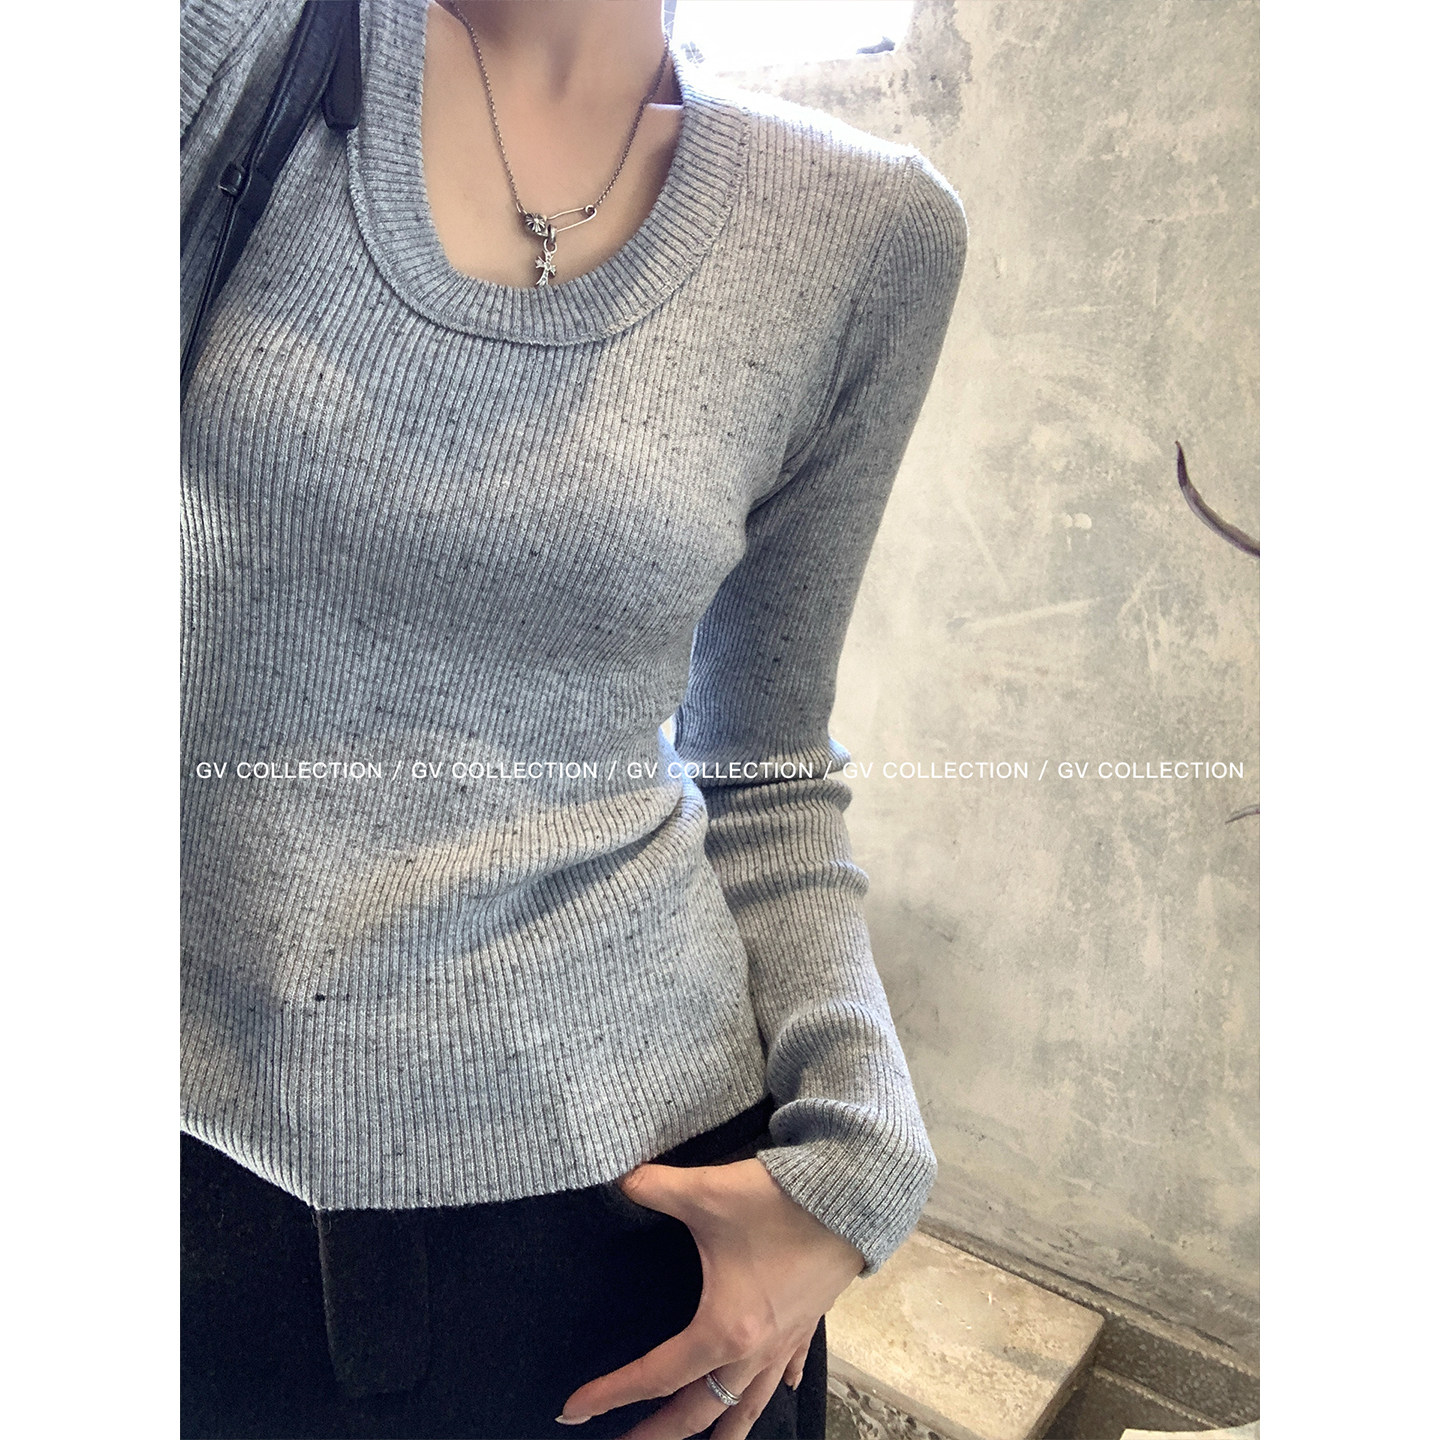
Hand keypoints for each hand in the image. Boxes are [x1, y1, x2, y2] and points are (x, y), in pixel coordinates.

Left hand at [557, 1157, 864, 1438]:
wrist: (852, 1195)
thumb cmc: (779, 1202)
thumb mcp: (706, 1191)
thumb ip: (654, 1187)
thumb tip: (620, 1180)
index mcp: (723, 1330)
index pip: (655, 1375)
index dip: (611, 1393)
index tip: (573, 1409)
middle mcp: (754, 1351)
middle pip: (699, 1412)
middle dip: (658, 1435)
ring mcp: (784, 1343)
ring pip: (746, 1407)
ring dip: (718, 1431)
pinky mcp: (806, 1325)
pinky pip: (785, 1374)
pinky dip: (770, 1391)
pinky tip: (771, 1394)